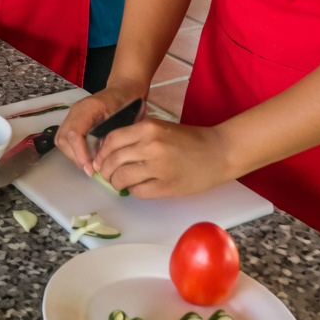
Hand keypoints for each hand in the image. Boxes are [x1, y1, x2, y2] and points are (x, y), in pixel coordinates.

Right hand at [54, 80, 145, 175]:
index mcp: (90, 108)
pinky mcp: (73, 120)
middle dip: (75, 157)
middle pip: (63, 138)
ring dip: (73, 155)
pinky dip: (73, 151)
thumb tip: (100, 160)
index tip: (90, 169)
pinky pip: (65, 138)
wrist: (126, 89)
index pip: (74, 133)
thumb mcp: (125, 120)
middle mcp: (76, 110)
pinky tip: (87, 157)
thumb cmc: (130, 103)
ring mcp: (73, 115)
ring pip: (61, 139)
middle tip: (91, 170)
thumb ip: (111, 138)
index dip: (80, 154)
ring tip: (88, 165)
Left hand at [91, 118, 235, 199]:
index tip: (100, 159)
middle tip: (106, 174)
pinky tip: (137, 187)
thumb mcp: (160, 128)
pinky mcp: (167, 186)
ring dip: (116, 182)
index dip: (101, 152)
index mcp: (148, 128)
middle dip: (105, 170)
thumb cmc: (189, 139)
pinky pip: (138, 191)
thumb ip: (137, 136)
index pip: (111, 140)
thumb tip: (110, 151)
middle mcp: (150, 146)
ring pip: (122, 178)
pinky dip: (133, 191)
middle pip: (113, 160)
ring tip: (120, 183)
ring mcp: (159, 167)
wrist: (219, 152)